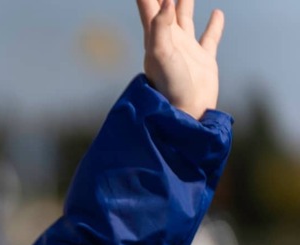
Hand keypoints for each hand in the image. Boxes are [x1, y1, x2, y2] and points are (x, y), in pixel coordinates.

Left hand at [137, 0, 224, 119]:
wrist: (186, 112)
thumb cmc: (170, 86)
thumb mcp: (161, 54)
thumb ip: (160, 28)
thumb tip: (165, 3)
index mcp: (156, 37)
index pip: (148, 6)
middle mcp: (169, 41)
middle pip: (165, 9)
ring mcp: (186, 50)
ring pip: (185, 18)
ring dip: (184, 3)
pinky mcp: (203, 60)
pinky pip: (209, 37)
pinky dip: (214, 25)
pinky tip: (217, 13)